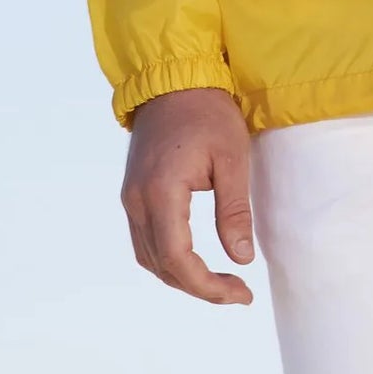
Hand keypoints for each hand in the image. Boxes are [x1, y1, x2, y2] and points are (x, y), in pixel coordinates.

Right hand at [120, 86, 256, 303]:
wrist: (173, 80)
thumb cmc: (208, 113)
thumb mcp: (232, 158)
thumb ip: (234, 211)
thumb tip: (242, 259)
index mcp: (161, 193)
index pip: (179, 260)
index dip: (208, 286)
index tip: (242, 293)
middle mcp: (138, 201)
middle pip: (162, 266)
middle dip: (200, 287)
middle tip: (238, 292)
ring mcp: (131, 198)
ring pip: (149, 258)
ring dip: (182, 278)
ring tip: (220, 282)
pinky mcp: (133, 193)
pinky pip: (145, 241)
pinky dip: (168, 260)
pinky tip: (195, 260)